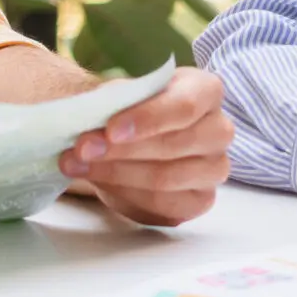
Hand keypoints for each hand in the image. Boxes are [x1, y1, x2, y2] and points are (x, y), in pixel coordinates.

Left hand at [58, 68, 233, 226]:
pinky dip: (125, 194)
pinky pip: (164, 205)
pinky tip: (100, 181)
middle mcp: (219, 129)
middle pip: (173, 145)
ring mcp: (214, 167)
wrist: (131, 137)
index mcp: (206, 90)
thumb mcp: (122, 94)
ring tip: (77, 165)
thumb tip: (92, 114)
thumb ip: (112, 102)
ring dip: (115, 173)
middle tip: (80, 148)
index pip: (184, 106)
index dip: (147, 119)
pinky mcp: (201, 199)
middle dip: (121, 150)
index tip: (110, 130)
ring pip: (166, 178)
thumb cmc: (131, 109)